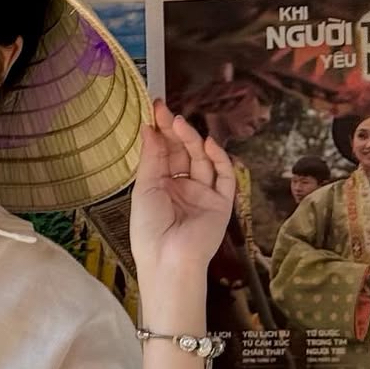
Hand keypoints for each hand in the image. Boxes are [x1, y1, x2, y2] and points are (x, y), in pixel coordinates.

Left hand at [130, 99, 236, 283]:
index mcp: (160, 187)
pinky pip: (224, 177)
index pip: (164, 153)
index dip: (161, 132)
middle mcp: (182, 189)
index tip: (156, 109)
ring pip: (203, 160)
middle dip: (175, 132)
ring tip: (180, 123)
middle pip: (183, 153)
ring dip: (193, 140)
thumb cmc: (149, 229)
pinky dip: (219, 159)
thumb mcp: (145, 188)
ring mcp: (203, 195)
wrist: (168, 259)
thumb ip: (151, 157)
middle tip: (167, 110)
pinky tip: (207, 144)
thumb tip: (150, 129)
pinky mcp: (221, 203)